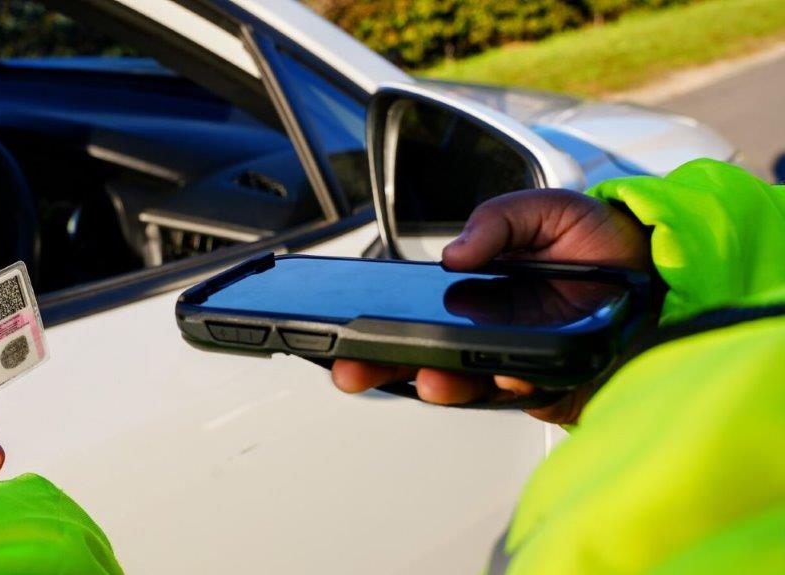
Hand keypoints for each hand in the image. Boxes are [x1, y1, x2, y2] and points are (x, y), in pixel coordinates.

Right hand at [332, 189, 649, 422]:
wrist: (665, 272)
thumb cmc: (602, 239)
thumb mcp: (545, 209)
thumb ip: (498, 221)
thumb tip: (453, 256)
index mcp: (474, 292)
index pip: (414, 311)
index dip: (378, 321)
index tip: (345, 326)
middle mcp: (485, 331)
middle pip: (420, 354)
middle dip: (383, 364)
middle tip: (350, 367)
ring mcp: (513, 361)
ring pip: (461, 381)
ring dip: (438, 381)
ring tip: (424, 374)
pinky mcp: (549, 387)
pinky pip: (516, 394)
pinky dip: (504, 386)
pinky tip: (501, 371)